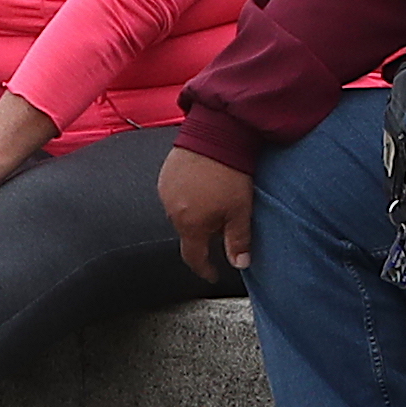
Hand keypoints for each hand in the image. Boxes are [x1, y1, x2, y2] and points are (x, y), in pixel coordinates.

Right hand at [156, 144, 255, 285]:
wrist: (215, 133)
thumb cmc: (229, 173)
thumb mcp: (240, 210)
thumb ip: (238, 240)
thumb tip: (240, 264)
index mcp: (190, 224)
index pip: (193, 258)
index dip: (204, 269)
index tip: (212, 274)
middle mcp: (172, 211)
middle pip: (188, 234)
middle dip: (204, 235)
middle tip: (223, 225)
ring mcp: (166, 191)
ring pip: (181, 214)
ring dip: (195, 215)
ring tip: (214, 201)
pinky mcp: (165, 174)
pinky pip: (174, 195)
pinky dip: (187, 198)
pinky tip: (202, 187)